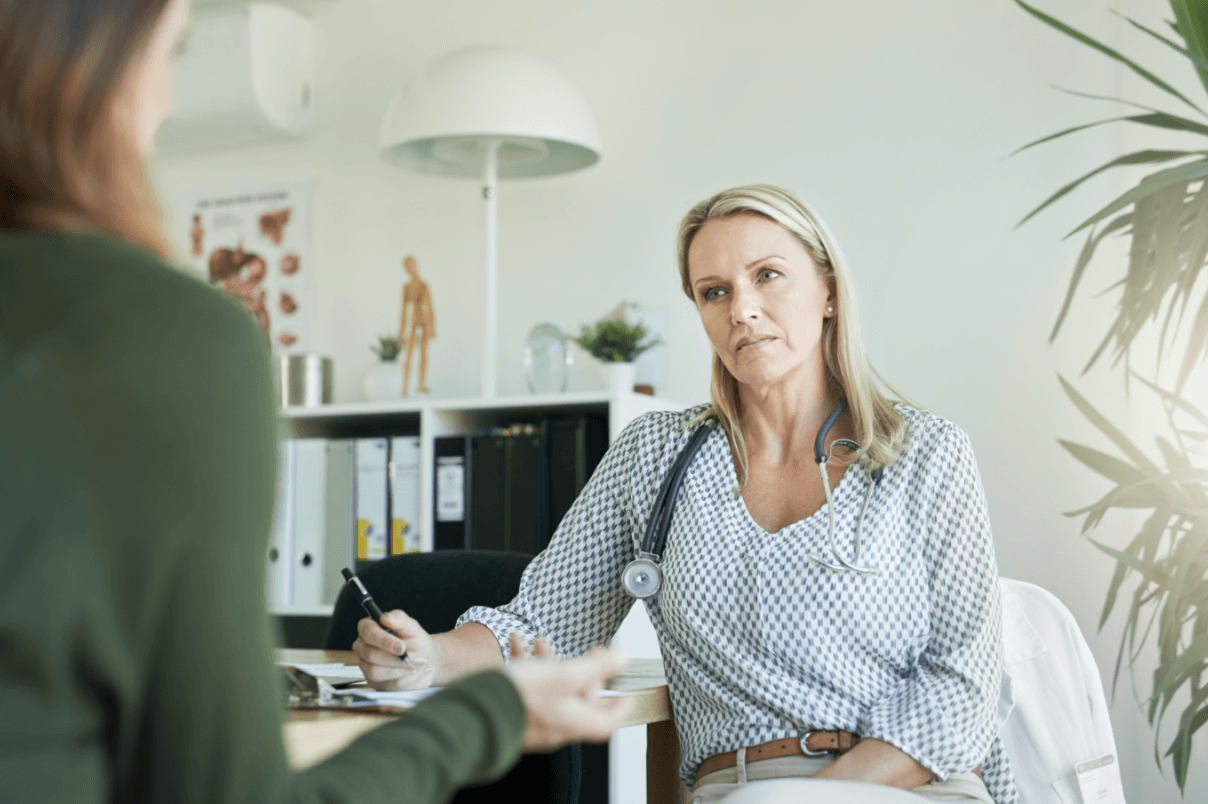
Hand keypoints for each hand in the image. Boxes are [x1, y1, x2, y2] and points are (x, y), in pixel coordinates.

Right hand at [352, 610, 437, 690]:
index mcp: (369, 628)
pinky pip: (386, 684)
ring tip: (416, 664)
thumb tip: (385, 617)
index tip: (402, 647)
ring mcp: (366, 666)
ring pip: (375, 672)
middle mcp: (363, 647)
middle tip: (416, 657)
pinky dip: (405, 679)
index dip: (384, 640)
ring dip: (401, 669)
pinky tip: (413, 672)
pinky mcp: (374, 682)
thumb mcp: (412, 627)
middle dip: (396, 658)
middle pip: (371, 654)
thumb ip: (400, 619)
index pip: (368, 632)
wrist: (425, 661)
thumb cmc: (416, 641)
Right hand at [504, 634, 633, 751]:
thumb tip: (623, 658)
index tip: (626, 693)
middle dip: (582, 671)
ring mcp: (533, 721)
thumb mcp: (565, 674)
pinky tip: (517, 643)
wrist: (474, 711)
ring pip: (550, 689)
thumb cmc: (520, 697)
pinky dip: (525, 664)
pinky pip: (526, 687)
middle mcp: (555, 726)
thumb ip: (596, 666)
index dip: (620, 706)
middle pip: (578, 699)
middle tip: (585, 654)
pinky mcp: (514, 711)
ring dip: (550, 663)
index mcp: (573, 722)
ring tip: (542, 641)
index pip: (607, 721)